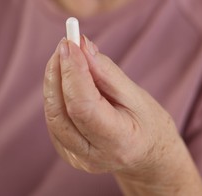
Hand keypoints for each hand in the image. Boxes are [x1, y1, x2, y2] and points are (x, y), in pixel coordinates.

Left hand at [43, 37, 201, 194]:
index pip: (83, 106)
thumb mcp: (136, 96)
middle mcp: (92, 156)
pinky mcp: (67, 152)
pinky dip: (58, 94)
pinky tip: (68, 79)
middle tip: (66, 44)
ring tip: (68, 57)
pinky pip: (54, 118)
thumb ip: (106, 72)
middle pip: (60, 112)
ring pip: (53, 114)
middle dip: (58, 73)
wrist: (148, 157)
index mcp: (118, 142)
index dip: (73, 72)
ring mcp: (77, 157)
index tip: (71, 43)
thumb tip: (81, 47)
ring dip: (55, 81)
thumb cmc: (147, 124)